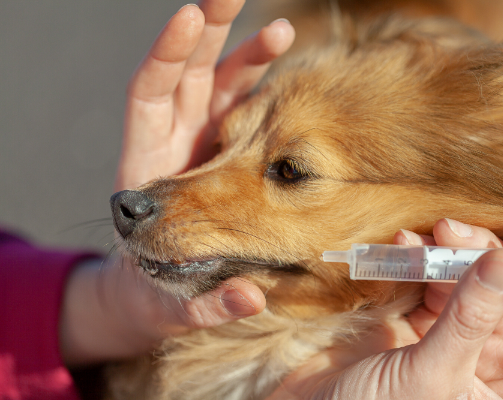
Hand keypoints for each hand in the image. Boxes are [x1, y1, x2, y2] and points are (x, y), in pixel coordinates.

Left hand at [60, 1, 294, 365]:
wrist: (151, 289)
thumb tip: (249, 299)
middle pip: (186, 76)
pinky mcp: (228, 153)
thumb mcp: (172, 303)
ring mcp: (203, 145)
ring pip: (221, 87)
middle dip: (207, 34)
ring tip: (283, 31)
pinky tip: (289, 67)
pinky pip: (244, 110)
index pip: (150, 95)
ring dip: (247, 54)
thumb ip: (205, 304)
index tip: (188, 20)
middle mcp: (175, 145)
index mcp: (149, 168)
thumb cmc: (155, 292)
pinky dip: (262, 85)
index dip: (166, 55)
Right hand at [268, 213, 502, 398]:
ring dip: (466, 254)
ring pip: (487, 287)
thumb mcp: (431, 378)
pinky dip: (426, 261)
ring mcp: (463, 345)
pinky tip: (408, 244)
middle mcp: (502, 372)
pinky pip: (440, 284)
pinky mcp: (425, 325)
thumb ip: (470, 318)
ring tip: (441, 231)